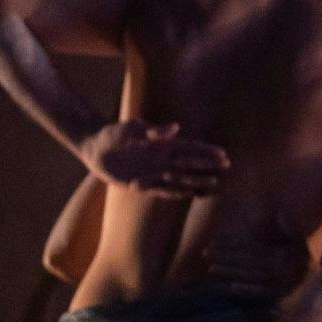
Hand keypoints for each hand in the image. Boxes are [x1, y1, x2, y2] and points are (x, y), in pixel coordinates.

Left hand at [83, 120, 227, 197]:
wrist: (95, 148)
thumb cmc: (114, 134)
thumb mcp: (132, 128)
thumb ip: (153, 130)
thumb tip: (176, 128)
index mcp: (162, 144)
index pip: (189, 147)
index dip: (206, 151)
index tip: (223, 153)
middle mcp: (162, 159)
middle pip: (190, 164)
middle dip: (207, 166)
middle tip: (226, 169)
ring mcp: (154, 172)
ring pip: (180, 178)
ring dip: (196, 180)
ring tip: (214, 184)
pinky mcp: (143, 183)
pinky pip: (161, 189)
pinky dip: (174, 191)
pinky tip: (188, 193)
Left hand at [199, 233, 309, 298]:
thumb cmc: (305, 262)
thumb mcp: (299, 241)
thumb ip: (289, 227)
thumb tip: (278, 212)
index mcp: (286, 252)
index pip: (254, 246)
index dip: (233, 243)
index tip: (215, 241)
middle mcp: (285, 268)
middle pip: (250, 261)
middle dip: (226, 257)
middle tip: (206, 253)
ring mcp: (283, 285)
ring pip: (252, 277)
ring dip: (230, 273)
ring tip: (211, 269)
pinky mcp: (282, 300)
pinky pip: (261, 294)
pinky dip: (246, 291)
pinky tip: (229, 287)